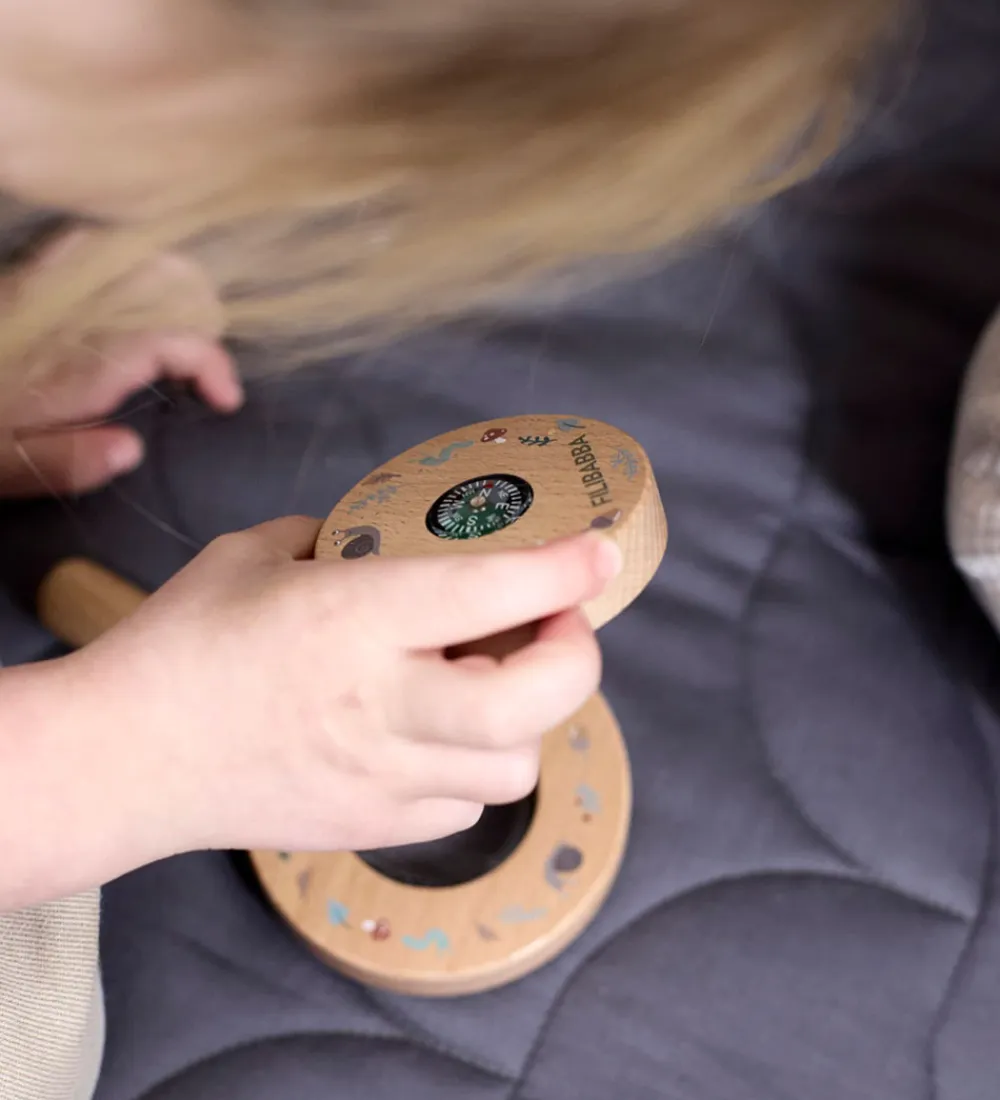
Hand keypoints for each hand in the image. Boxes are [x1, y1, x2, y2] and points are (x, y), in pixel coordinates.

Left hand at [0, 234, 241, 497]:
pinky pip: (87, 247)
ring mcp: (48, 290)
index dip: (211, 362)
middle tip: (205, 367)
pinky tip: (132, 288)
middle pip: (163, 283)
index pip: (170, 337)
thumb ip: (69, 461)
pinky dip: (126, 260)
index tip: (224, 399)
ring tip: (182, 328)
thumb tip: (131, 448)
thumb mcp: (3, 467)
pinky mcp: (29, 282)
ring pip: (132, 257)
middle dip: (203, 319)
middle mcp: (67, 316)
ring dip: (174, 286)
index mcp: (72, 364)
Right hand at [67, 520, 619, 862]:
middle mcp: (382, 703)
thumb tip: (390, 540)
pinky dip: (474, 767)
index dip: (564, 570)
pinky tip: (438, 735)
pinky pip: (465, 807)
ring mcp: (381, 778)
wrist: (123, 757)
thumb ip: (333, 537)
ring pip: (515, 766)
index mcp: (353, 617)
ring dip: (526, 718)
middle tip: (557, 624)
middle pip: (534, 701)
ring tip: (490, 682)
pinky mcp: (370, 828)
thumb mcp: (254, 554)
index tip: (596, 552)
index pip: (491, 593)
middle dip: (576, 657)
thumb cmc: (180, 644)